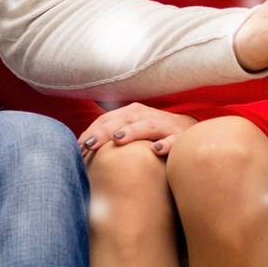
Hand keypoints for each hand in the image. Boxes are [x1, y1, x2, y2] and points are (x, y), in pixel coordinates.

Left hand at [78, 103, 196, 160]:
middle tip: (89, 144)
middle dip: (105, 131)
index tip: (78, 147)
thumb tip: (80, 153)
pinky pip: (174, 141)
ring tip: (118, 139)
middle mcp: (146, 116)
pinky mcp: (180, 138)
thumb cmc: (152, 134)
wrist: (189, 132)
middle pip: (122, 119)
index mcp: (131, 113)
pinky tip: (156, 150)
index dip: (92, 131)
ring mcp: (164, 125)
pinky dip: (166, 144)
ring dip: (132, 131)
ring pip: (146, 125)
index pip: (107, 119)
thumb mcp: (131, 131)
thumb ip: (109, 138)